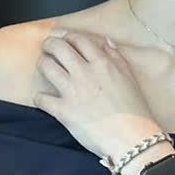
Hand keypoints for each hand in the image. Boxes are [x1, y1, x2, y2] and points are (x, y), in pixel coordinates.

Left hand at [33, 29, 159, 161]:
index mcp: (103, 63)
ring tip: (44, 67)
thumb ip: (116, 58)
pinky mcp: (63, 111)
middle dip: (49, 45)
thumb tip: (105, 42)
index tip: (63, 38)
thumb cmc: (135, 110)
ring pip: (46, 67)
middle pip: (58, 47)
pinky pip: (42, 98)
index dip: (67, 36)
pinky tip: (42, 98)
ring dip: (42, 64)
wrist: (132, 139)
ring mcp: (72, 91)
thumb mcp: (130, 78)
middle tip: (47, 48)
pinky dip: (39, 97)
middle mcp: (85, 73)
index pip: (78, 39)